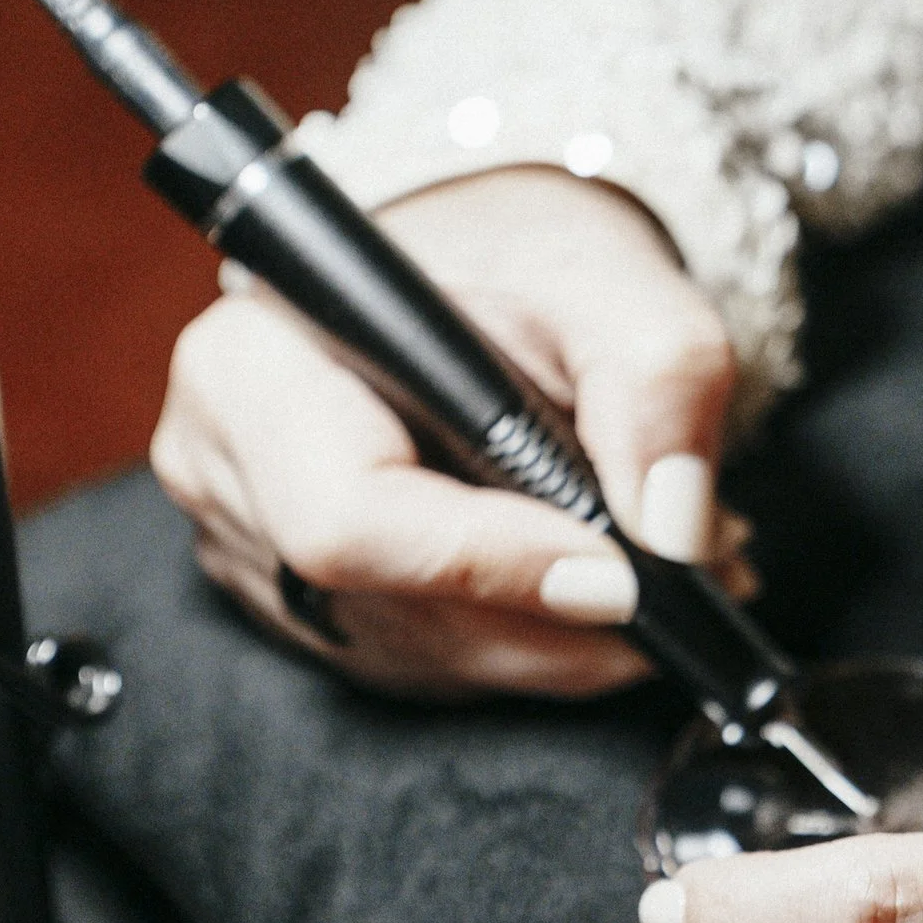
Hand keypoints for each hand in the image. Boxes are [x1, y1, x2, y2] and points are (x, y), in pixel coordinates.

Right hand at [151, 165, 750, 698]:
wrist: (479, 269)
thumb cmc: (515, 254)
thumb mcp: (605, 274)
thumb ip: (658, 376)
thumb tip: (672, 525)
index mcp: (252, 369)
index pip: (348, 519)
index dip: (491, 562)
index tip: (622, 570)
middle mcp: (231, 474)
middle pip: (397, 611)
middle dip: (564, 616)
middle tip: (692, 571)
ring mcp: (260, 558)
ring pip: (434, 657)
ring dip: (573, 638)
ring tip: (669, 562)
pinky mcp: (314, 611)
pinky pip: (437, 668)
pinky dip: (540, 643)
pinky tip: (602, 580)